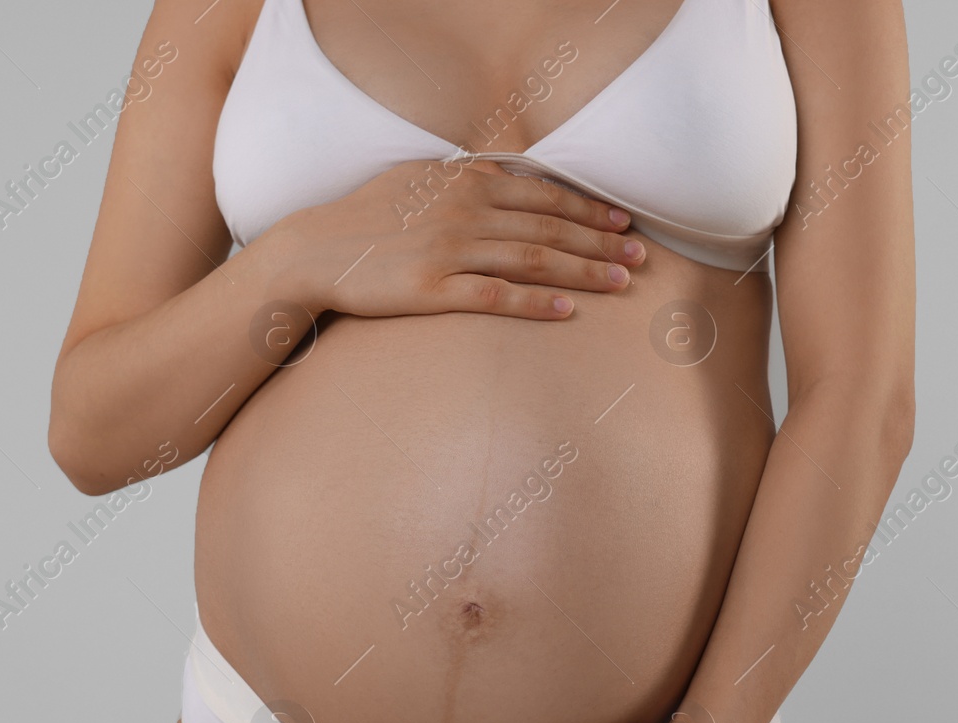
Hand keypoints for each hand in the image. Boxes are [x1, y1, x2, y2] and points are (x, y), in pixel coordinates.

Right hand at [265, 158, 646, 320]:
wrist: (315, 251)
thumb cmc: (368, 216)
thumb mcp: (420, 179)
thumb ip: (468, 178)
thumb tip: (509, 177)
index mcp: (466, 183)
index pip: (543, 195)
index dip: (589, 209)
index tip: (623, 222)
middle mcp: (465, 212)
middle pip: (549, 227)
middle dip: (601, 241)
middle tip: (641, 256)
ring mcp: (450, 251)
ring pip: (533, 259)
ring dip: (584, 271)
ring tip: (622, 283)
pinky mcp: (434, 290)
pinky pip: (496, 297)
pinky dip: (536, 302)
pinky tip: (568, 310)